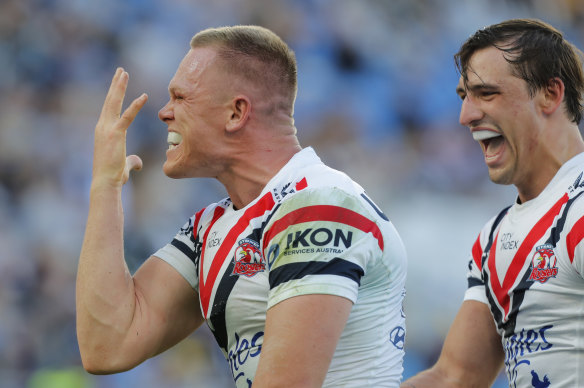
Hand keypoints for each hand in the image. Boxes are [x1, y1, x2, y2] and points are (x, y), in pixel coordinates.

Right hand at [92, 68, 147, 187]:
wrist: (105, 182)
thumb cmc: (113, 175)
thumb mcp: (125, 165)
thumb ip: (132, 160)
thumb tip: (138, 163)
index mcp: (103, 130)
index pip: (109, 107)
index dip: (114, 93)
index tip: (118, 80)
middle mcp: (102, 126)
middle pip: (110, 100)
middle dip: (116, 84)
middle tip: (121, 70)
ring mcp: (107, 129)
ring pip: (114, 103)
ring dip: (119, 86)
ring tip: (124, 72)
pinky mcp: (115, 134)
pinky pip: (128, 116)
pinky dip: (136, 105)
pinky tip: (144, 96)